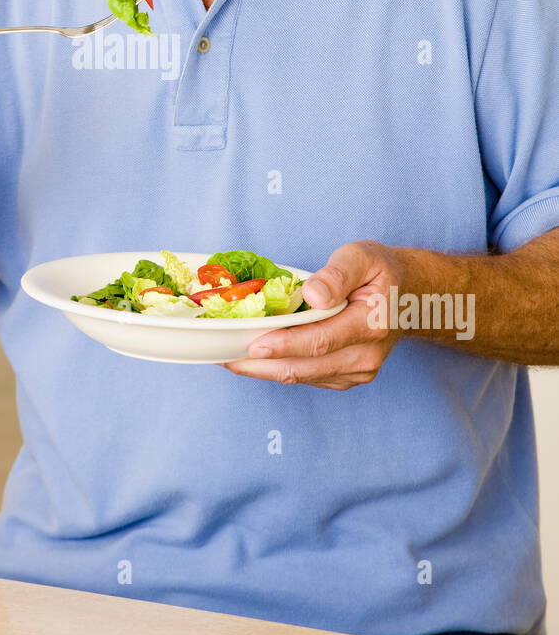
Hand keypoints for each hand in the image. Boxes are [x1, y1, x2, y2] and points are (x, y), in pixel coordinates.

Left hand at [222, 240, 404, 389]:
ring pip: (302, 377)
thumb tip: (313, 295)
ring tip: (230, 356)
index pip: (321, 340)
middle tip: (223, 355)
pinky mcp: (347, 378)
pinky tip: (255, 358)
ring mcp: (358, 372)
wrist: (411, 297)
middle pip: (305, 367)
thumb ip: (338, 273)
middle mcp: (366, 356)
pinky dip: (279, 368)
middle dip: (261, 364)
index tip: (252, 344)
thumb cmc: (382, 272)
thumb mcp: (363, 256)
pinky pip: (307, 377)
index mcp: (372, 324)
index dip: (284, 344)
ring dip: (265, 369)